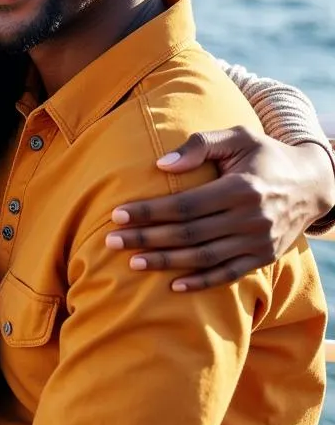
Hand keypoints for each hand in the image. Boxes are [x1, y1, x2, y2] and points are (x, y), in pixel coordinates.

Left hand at [106, 127, 334, 291]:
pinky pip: (228, 275)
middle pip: (188, 234)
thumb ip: (200, 145)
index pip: (185, 205)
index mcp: (241, 188)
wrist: (314, 183)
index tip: (118, 214)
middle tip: (111, 240)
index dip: (150, 212)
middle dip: (146, 238)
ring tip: (132, 262)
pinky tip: (173, 286)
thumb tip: (162, 164)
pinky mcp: (263, 258)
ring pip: (203, 258)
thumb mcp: (238, 137)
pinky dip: (201, 283)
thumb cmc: (265, 155)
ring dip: (166, 262)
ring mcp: (258, 242)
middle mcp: (250, 219)